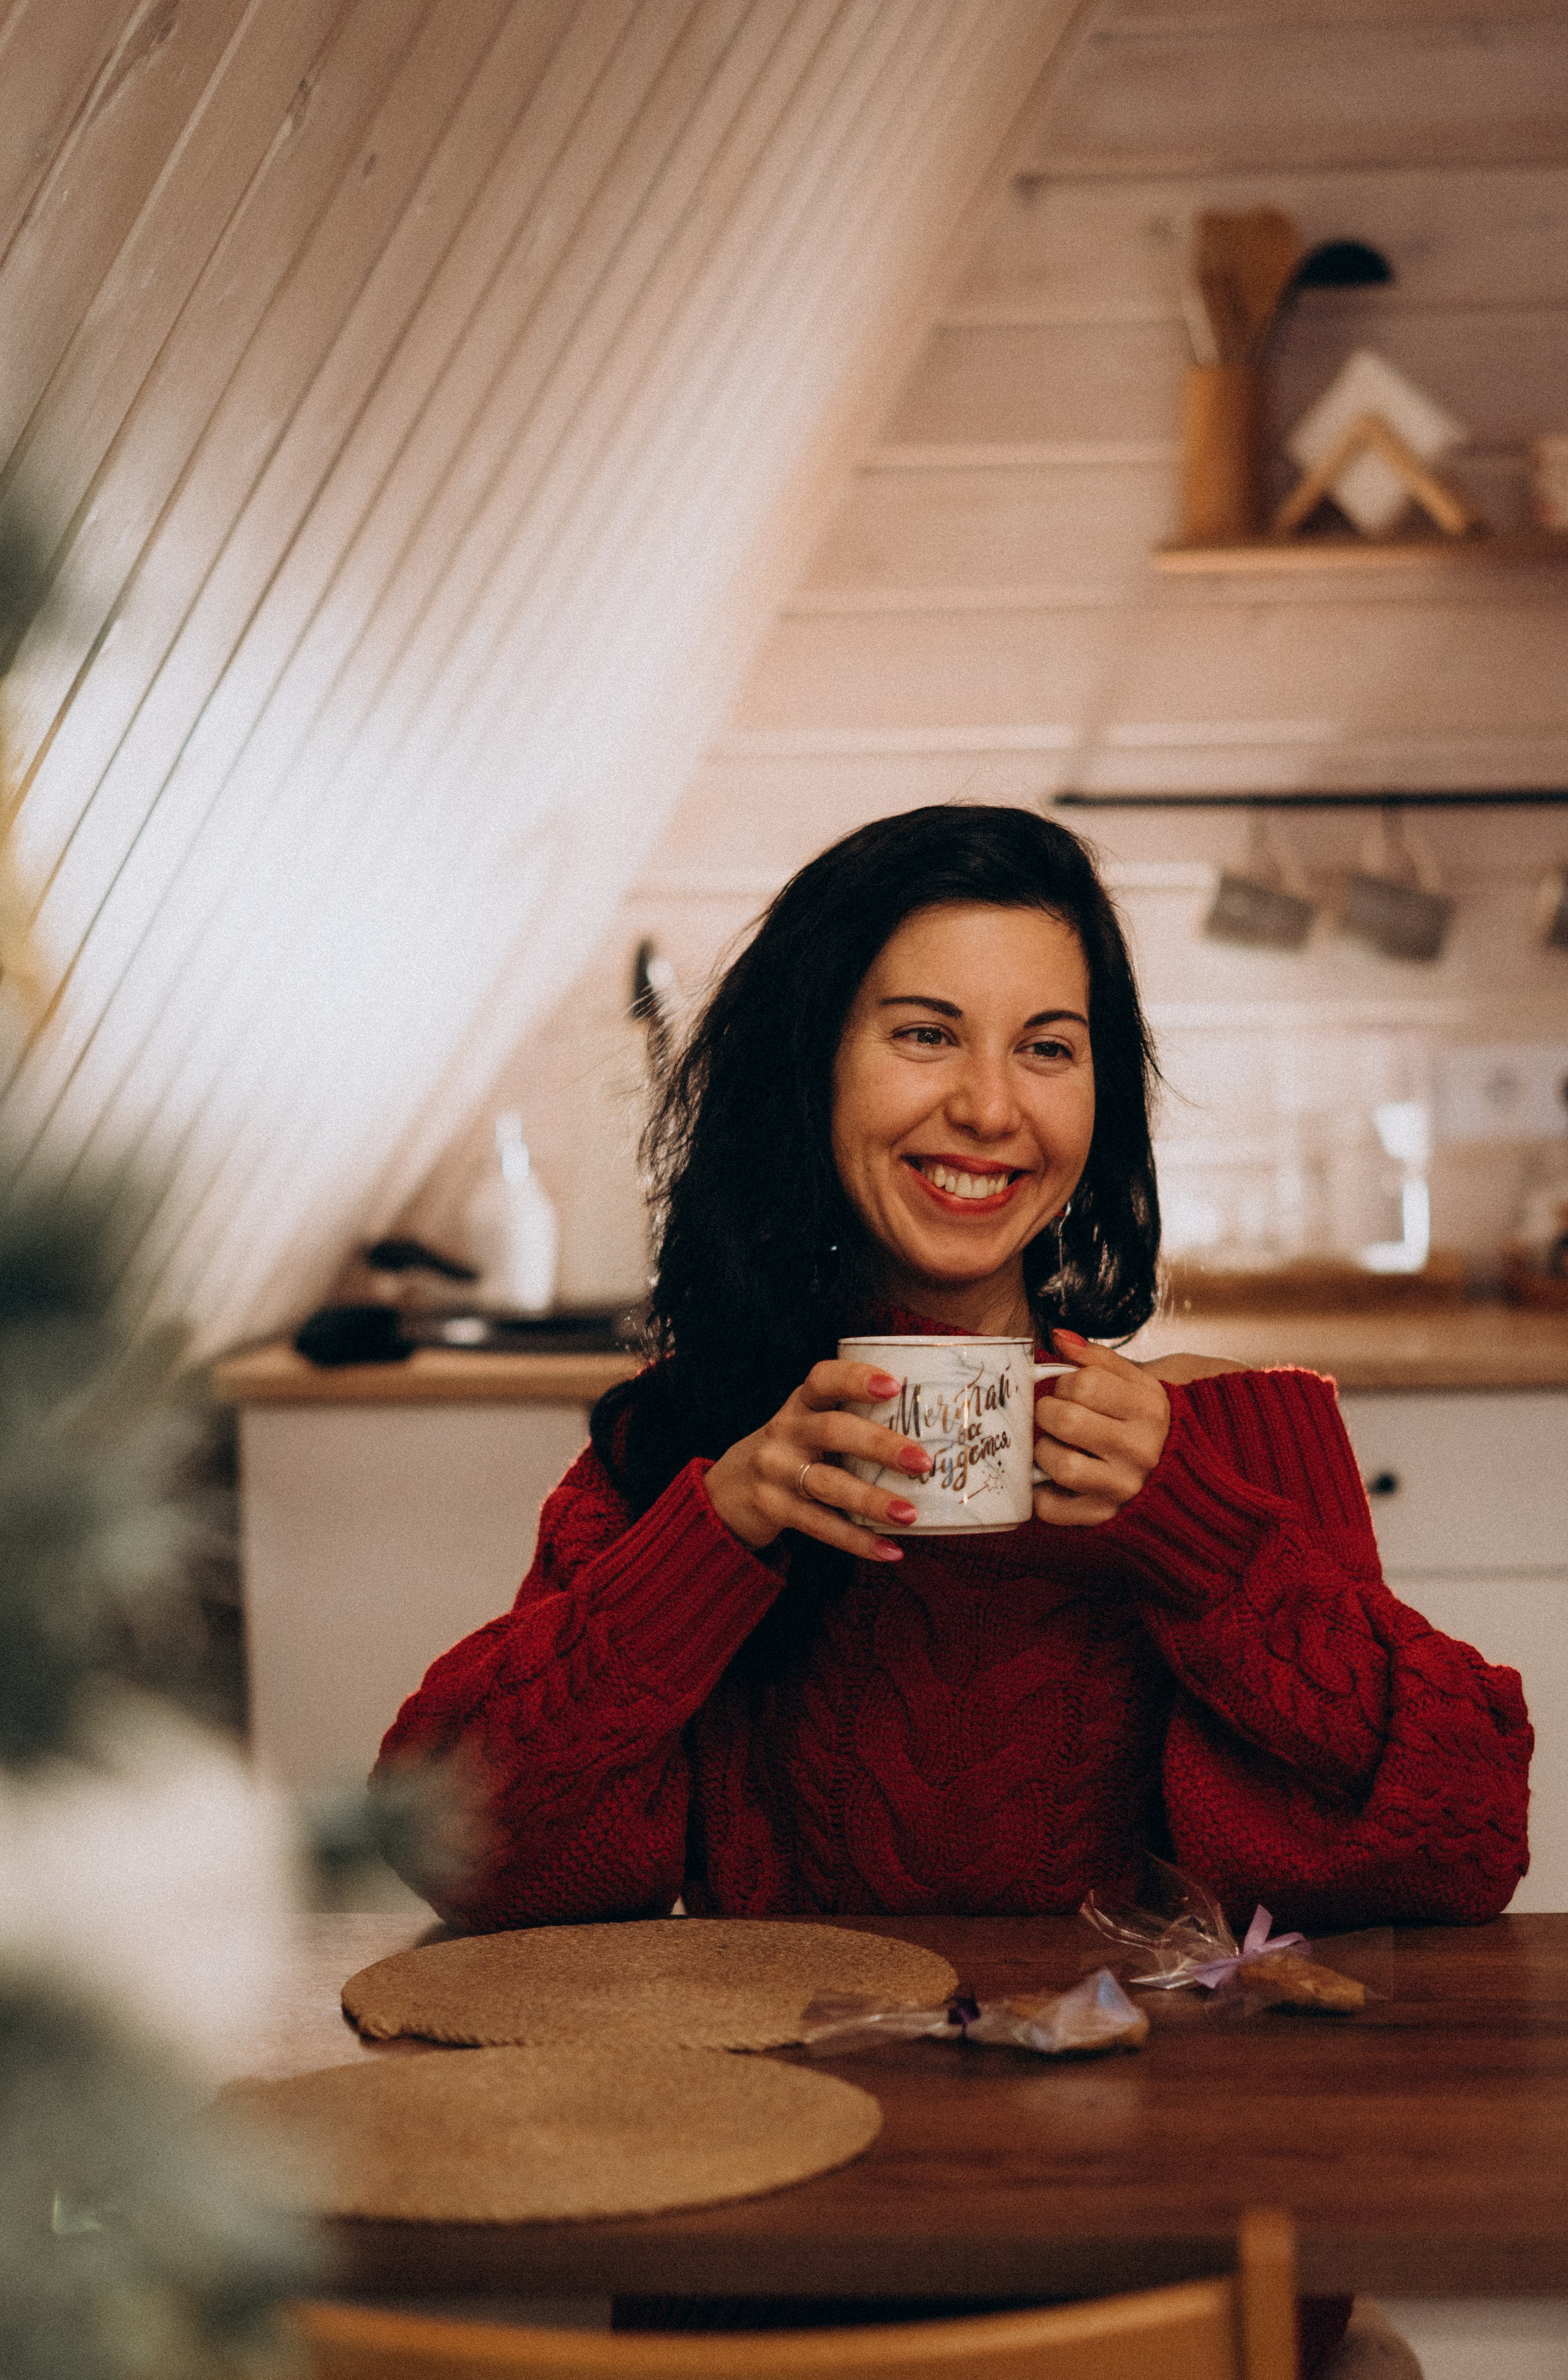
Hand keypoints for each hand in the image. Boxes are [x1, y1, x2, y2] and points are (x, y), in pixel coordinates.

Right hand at [704, 1360, 932, 1560]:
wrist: (727, 1490)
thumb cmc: (792, 1452)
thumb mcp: (808, 1426)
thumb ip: (851, 1424)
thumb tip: (933, 1437)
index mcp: (801, 1404)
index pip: (823, 1379)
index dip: (856, 1379)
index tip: (893, 1386)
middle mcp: (786, 1431)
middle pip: (833, 1431)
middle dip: (880, 1445)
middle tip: (922, 1462)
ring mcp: (775, 1470)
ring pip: (827, 1483)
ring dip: (871, 1499)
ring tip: (909, 1514)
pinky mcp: (773, 1508)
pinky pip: (819, 1525)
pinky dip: (856, 1540)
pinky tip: (889, 1551)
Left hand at [1032, 1329, 1170, 1527]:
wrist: (1180, 1476)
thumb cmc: (1147, 1425)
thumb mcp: (1137, 1384)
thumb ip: (1098, 1358)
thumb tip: (1059, 1337)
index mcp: (1149, 1410)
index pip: (1084, 1383)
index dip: (1064, 1383)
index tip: (1069, 1391)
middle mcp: (1140, 1451)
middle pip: (1066, 1420)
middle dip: (1048, 1412)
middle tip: (1055, 1415)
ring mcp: (1122, 1488)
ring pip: (1059, 1465)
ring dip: (1044, 1451)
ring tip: (1056, 1446)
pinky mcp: (1103, 1517)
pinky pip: (1052, 1508)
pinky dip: (1042, 1494)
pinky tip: (1053, 1480)